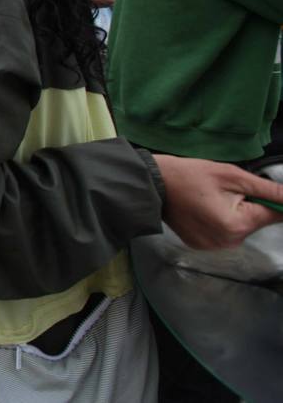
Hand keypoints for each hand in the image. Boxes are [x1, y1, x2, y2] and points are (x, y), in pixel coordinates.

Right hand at [154, 155, 282, 248]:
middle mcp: (229, 242)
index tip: (253, 189)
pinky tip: (204, 209)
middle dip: (250, 205)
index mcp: (237, 225)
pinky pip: (224, 234)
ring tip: (213, 198)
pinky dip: (221, 222)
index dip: (273, 200)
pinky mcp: (203, 246)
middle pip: (256, 222)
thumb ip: (267, 189)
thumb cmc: (190, 175)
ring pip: (241, 229)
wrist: (152, 185)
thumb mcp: (231, 175)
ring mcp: (215, 247)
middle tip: (226, 190)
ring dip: (236, 214)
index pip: (275, 215)